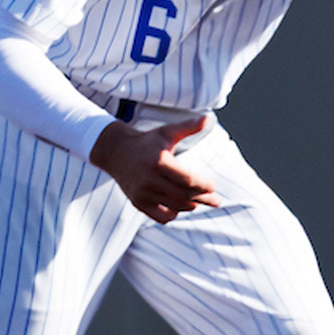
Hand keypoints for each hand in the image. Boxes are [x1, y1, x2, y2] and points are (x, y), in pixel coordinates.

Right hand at [89, 116, 223, 223]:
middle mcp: (149, 179)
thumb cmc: (148, 142)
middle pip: (184, 196)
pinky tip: (181, 206)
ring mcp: (142, 193)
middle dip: (203, 199)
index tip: (214, 187)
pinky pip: (162, 216)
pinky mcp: (138, 203)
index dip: (204, 186)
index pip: (188, 180)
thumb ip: (188, 126)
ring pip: (175, 207)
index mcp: (159, 161)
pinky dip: (174, 213)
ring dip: (191, 205)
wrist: (117, 153)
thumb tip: (208, 118)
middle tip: (216, 201)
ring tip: (200, 201)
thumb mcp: (167, 132)